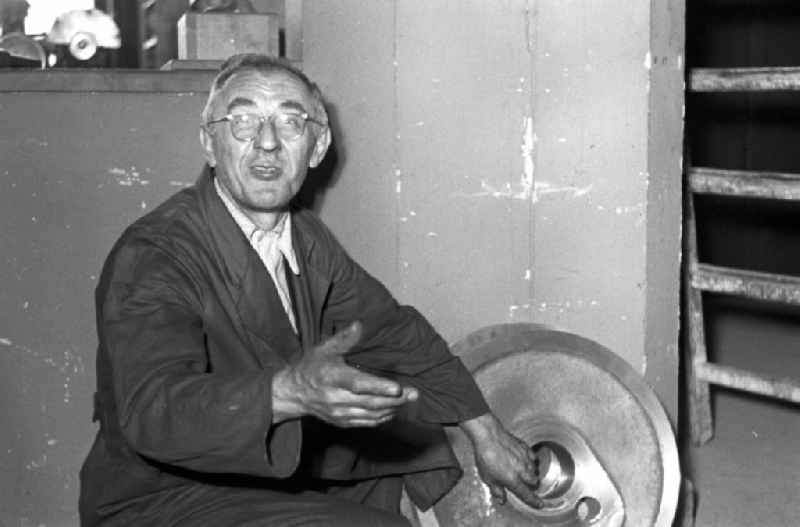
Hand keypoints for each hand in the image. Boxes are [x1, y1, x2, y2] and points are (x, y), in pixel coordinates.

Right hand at [271, 321, 417, 426]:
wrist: (293, 394)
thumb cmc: (311, 367)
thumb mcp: (324, 348)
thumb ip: (344, 338)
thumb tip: (360, 324)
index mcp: (332, 377)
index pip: (358, 384)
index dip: (378, 387)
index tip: (397, 388)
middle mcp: (335, 398)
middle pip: (370, 402)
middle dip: (394, 400)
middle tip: (414, 394)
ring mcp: (339, 413)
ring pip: (371, 415)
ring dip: (392, 409)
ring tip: (409, 400)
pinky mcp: (342, 422)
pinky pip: (367, 423)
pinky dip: (382, 417)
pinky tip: (394, 410)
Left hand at [461, 413, 542, 508]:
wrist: (488, 435)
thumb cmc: (486, 456)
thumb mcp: (487, 478)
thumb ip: (496, 490)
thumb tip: (502, 500)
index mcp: (513, 480)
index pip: (527, 495)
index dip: (534, 501)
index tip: (539, 505)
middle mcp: (522, 470)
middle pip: (534, 482)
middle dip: (531, 485)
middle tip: (523, 484)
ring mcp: (525, 458)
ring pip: (535, 470)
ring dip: (531, 473)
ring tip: (521, 471)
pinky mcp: (526, 448)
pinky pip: (533, 458)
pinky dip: (530, 461)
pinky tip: (523, 459)